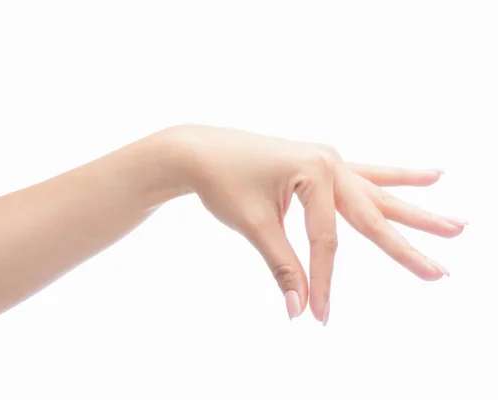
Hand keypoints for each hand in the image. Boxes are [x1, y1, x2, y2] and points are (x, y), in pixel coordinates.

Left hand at [164, 125, 465, 324]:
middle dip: (405, 247)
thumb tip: (297, 310)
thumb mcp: (254, 225)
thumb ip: (281, 266)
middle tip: (440, 273)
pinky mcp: (322, 164)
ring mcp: (329, 160)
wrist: (201, 151)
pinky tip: (428, 176)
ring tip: (455, 224)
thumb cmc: (223, 181)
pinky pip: (366, 175)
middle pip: (371, 214)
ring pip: (380, 193)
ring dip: (416, 210)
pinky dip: (395, 179)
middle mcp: (329, 161)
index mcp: (314, 172)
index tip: (319, 315)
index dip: (323, 280)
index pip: (326, 240)